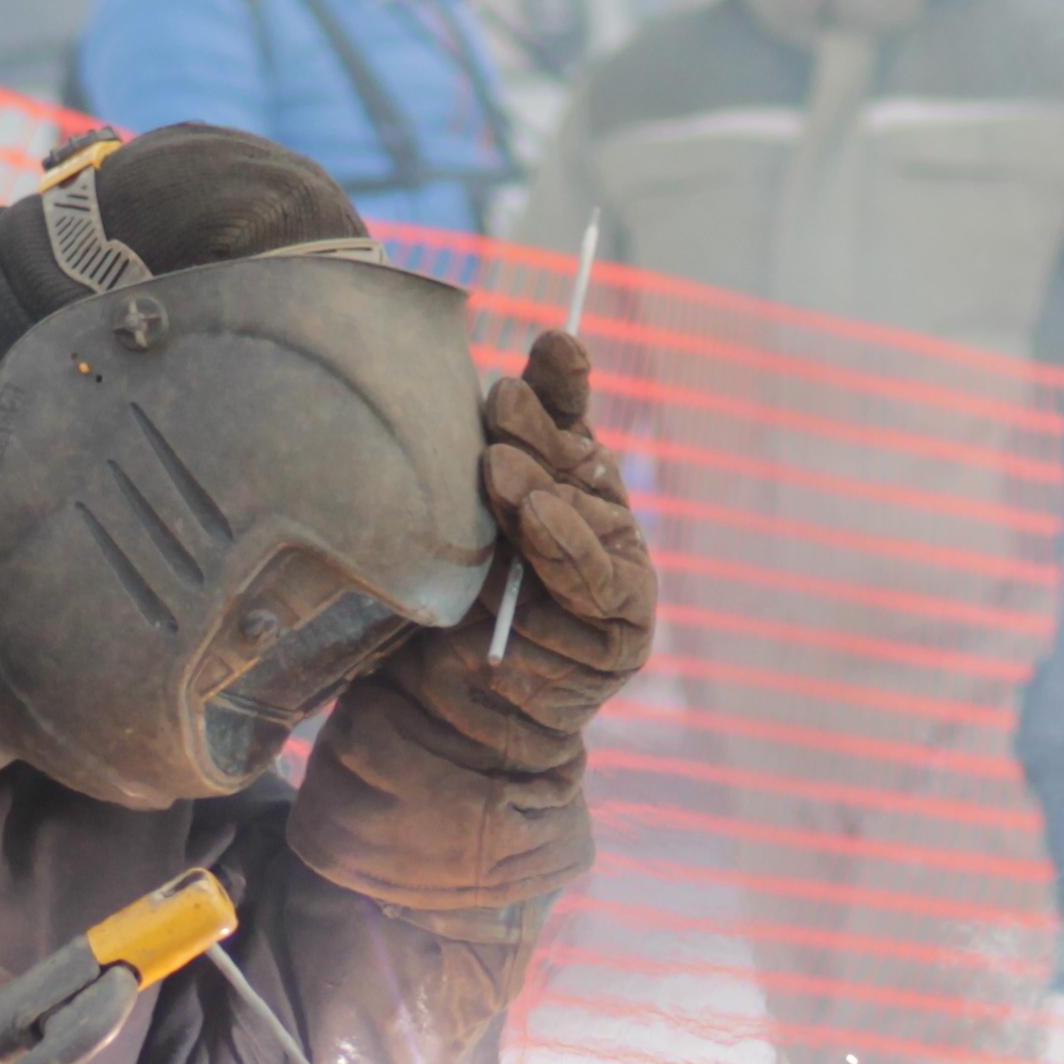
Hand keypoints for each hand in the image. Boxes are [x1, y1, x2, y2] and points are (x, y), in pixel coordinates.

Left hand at [476, 329, 657, 740]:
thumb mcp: (439, 535)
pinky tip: (541, 515)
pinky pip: (598, 579)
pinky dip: (567, 545)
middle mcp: (591, 513)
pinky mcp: (624, 625)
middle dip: (536, 431)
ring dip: (543, 486)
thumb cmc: (438, 616)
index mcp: (554, 479)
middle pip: (572, 459)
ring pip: (587, 513)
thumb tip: (446, 406)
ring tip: (501, 468)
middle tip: (497, 403)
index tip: (552, 341)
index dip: (561, 380)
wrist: (449, 721)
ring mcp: (615, 567)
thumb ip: (457, 479)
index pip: (562, 419)